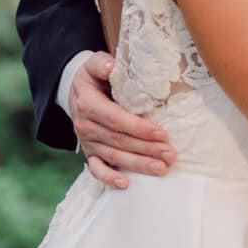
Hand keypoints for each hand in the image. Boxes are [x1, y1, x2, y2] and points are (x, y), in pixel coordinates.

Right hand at [70, 53, 175, 188]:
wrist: (76, 91)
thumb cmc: (94, 77)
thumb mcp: (94, 64)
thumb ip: (102, 63)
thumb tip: (112, 67)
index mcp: (88, 104)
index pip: (116, 119)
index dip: (139, 128)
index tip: (161, 133)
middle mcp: (86, 126)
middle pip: (119, 140)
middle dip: (146, 149)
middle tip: (170, 154)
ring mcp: (87, 142)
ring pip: (114, 156)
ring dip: (138, 164)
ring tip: (161, 169)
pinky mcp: (89, 152)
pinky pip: (97, 169)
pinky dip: (109, 178)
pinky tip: (126, 184)